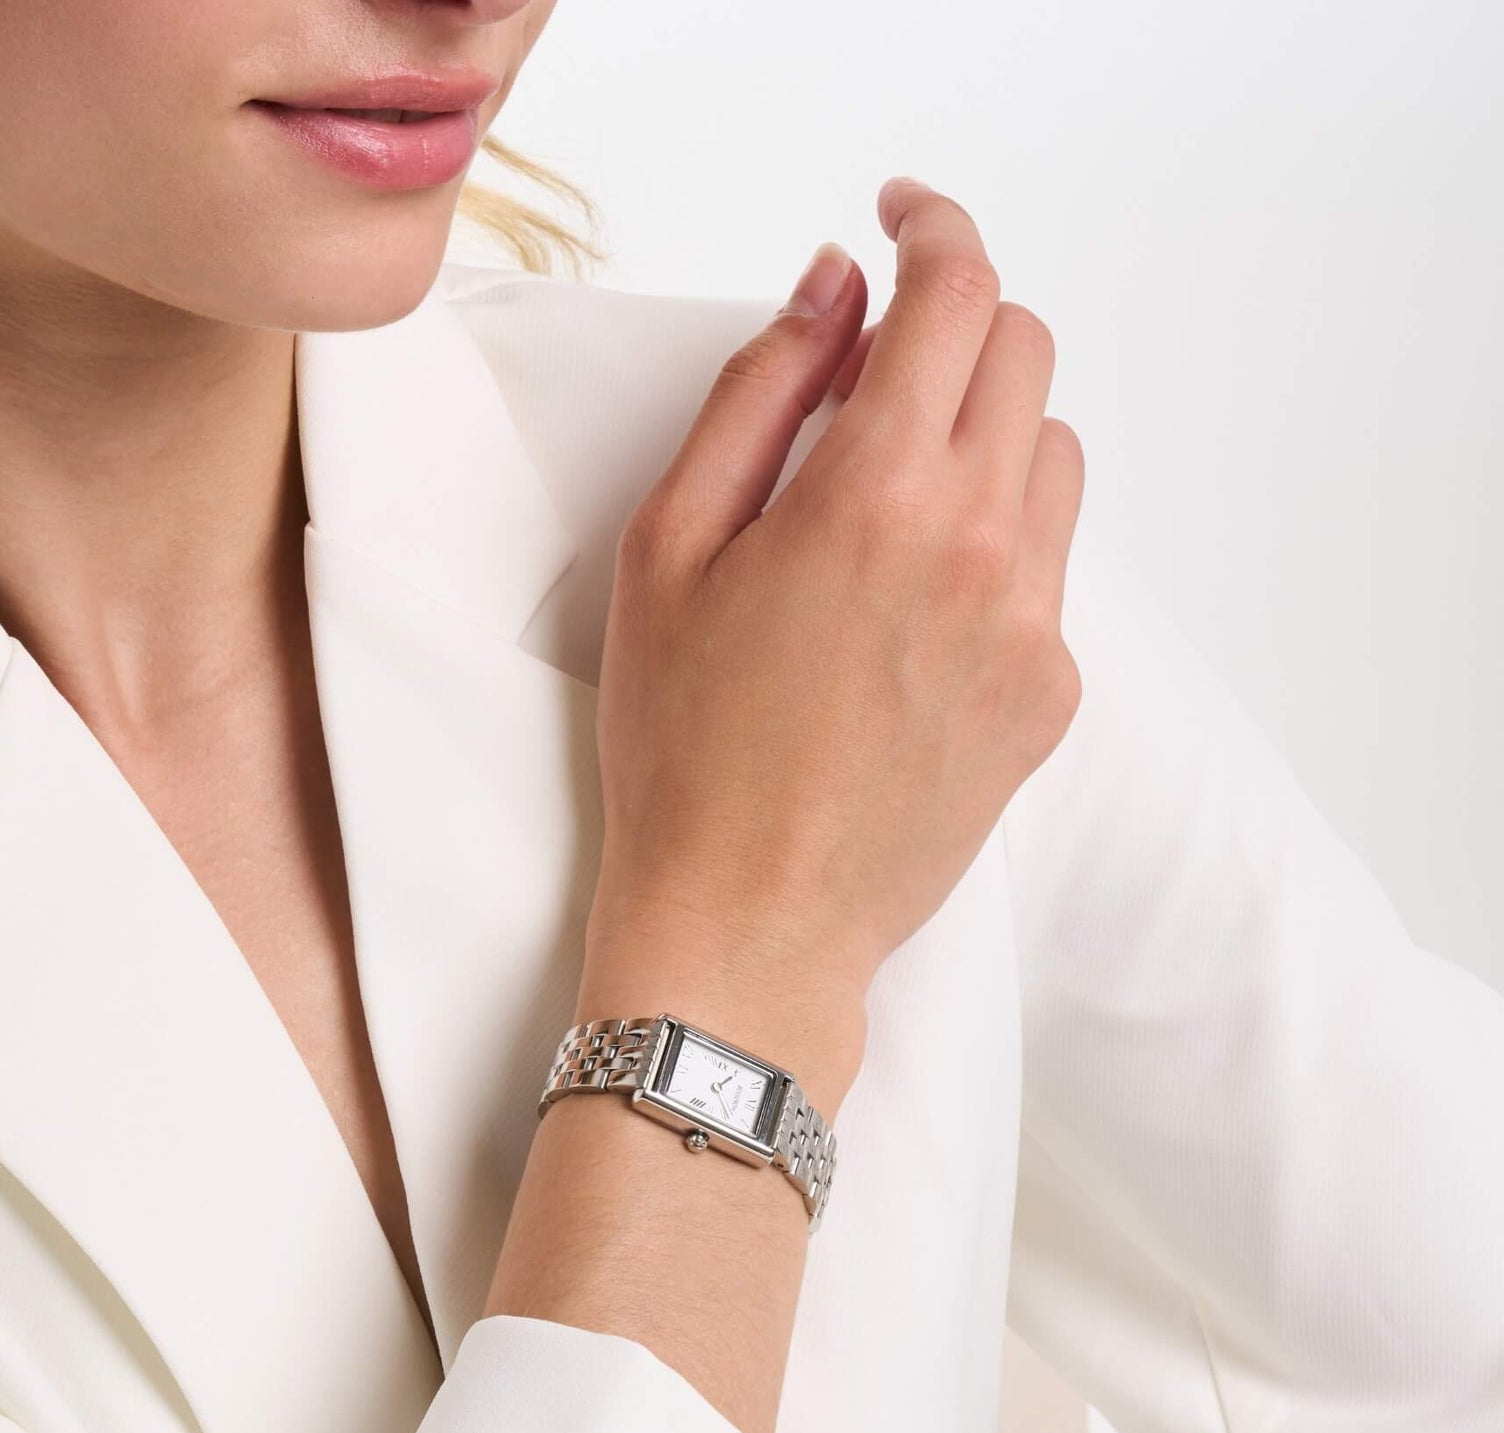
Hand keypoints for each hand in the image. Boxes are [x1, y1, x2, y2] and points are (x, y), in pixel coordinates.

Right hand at [581, 177, 1085, 1096]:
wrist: (751, 925)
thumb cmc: (686, 753)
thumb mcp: (667, 552)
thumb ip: (757, 395)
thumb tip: (830, 290)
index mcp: (877, 493)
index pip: (956, 290)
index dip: (932, 227)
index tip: (899, 220)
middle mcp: (981, 545)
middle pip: (1025, 353)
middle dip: (957, 326)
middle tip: (879, 369)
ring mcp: (1032, 626)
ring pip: (1053, 457)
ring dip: (984, 435)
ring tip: (890, 506)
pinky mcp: (1051, 695)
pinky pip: (1049, 568)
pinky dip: (994, 544)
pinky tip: (910, 614)